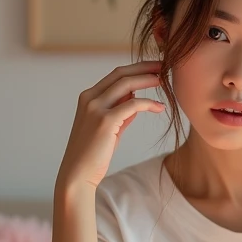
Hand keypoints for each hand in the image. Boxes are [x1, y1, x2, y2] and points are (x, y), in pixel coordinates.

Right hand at [57, 61, 164, 189]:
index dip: (136, 69)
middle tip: (163, 66)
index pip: (115, 75)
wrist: (78, 174)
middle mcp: (90, 99)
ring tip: (163, 81)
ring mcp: (96, 108)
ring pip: (126, 84)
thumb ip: (120, 113)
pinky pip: (133, 104)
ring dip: (147, 79)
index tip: (153, 68)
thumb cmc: (93, 154)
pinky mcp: (105, 121)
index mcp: (88, 97)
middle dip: (144, 67)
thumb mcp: (109, 129)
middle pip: (121, 74)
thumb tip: (135, 100)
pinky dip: (148, 103)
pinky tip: (160, 108)